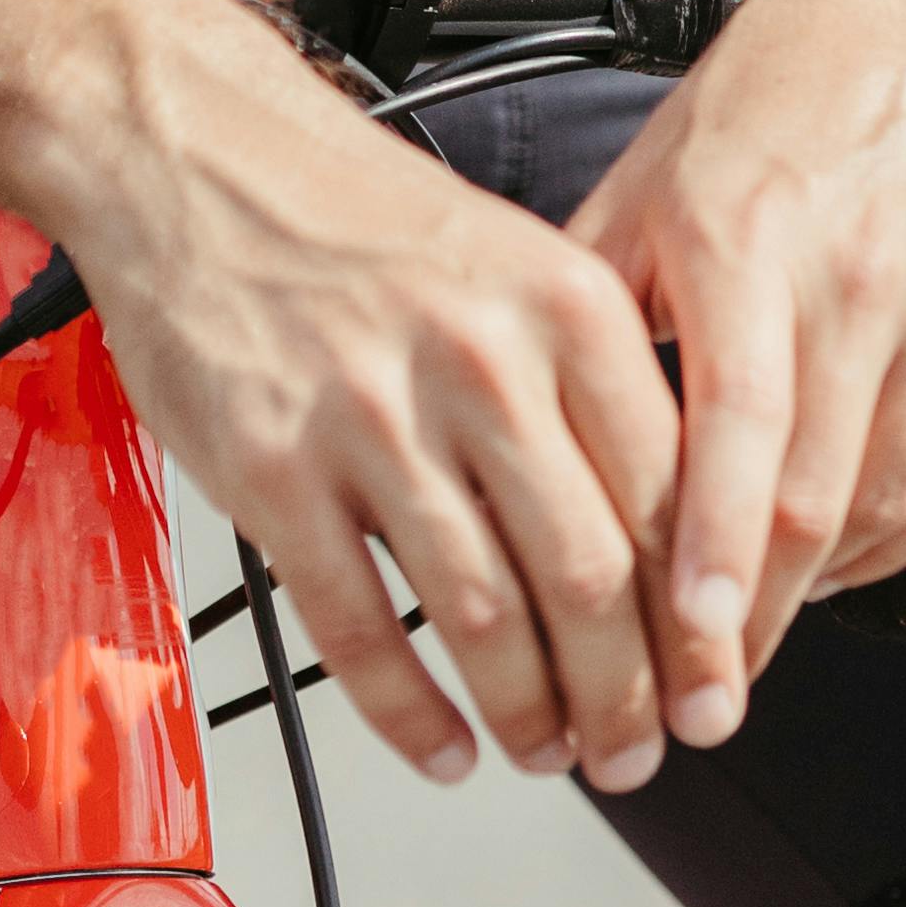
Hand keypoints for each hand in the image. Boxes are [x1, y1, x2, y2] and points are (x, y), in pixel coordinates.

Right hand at [58, 0, 686, 797]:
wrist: (199, 154)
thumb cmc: (358, 217)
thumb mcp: (516, 261)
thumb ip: (592, 385)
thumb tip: (668, 539)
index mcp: (563, 304)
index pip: (670, 499)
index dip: (697, 621)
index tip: (706, 683)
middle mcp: (479, 358)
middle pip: (590, 576)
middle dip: (627, 698)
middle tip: (635, 752)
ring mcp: (370, 417)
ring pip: (483, 618)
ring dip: (530, 717)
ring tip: (548, 752)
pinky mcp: (272, 470)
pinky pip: (359, 631)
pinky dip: (411, 716)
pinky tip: (443, 744)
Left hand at [569, 0, 905, 751]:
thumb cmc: (772, 102)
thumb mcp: (649, 179)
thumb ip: (591, 308)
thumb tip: (522, 438)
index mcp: (746, 235)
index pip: (733, 434)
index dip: (712, 565)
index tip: (689, 662)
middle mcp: (857, 269)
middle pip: (812, 499)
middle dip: (754, 624)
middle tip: (703, 701)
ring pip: (890, 504)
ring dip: (823, 590)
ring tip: (761, 622)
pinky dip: (905, 542)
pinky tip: (851, 554)